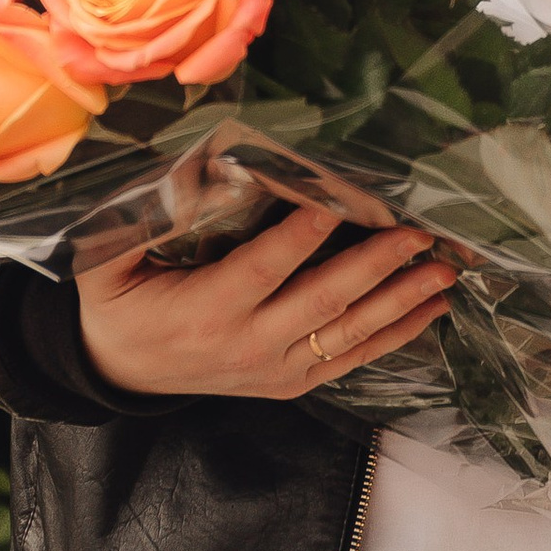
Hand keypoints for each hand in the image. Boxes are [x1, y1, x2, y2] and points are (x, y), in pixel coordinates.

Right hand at [76, 207, 458, 401]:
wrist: (117, 371)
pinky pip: (350, 361)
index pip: (264, 268)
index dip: (303, 235)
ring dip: (400, 303)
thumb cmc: (117, 304)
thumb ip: (141, 218)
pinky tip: (429, 312)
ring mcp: (274, 370)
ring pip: (348, 336)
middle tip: (418, 236)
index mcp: (205, 310)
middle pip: (322, 304)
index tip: (341, 200)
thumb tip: (192, 168)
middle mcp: (248, 346)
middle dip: (375, 267)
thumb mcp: (107, 260)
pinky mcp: (290, 382)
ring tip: (444, 273)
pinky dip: (394, 337)